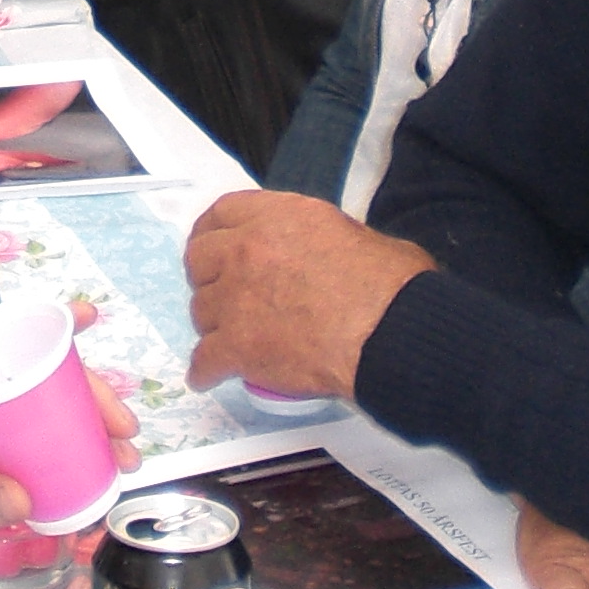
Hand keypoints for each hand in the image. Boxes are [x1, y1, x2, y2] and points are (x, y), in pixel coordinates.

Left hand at [0, 305, 140, 567]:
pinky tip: (86, 475)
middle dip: (84, 399)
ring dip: (78, 431)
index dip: (49, 331)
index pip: (2, 345)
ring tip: (118, 457)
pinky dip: (57, 456)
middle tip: (123, 429)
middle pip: (32, 382)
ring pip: (34, 415)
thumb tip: (26, 497)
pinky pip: (23, 446)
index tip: (86, 318)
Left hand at [181, 190, 432, 399]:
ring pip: (200, 311)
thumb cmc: (390, 284)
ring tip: (229, 337)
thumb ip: (317, 236)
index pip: (221, 212)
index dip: (214, 232)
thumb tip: (320, 253)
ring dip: (213, 324)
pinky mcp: (238, 346)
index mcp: (276, 217)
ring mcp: (236, 299)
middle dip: (208, 276)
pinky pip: (203, 361)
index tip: (216, 247)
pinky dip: (206, 371)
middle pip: (198, 259)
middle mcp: (246, 251)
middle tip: (223, 293)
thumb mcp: (354, 232)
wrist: (389, 332)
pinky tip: (210, 376)